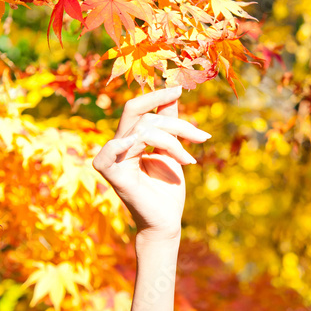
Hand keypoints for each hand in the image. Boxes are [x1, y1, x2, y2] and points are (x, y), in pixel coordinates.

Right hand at [92, 86, 210, 243]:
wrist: (167, 221)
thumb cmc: (168, 189)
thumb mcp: (172, 149)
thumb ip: (168, 122)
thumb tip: (173, 91)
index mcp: (130, 139)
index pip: (138, 108)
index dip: (156, 96)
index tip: (180, 88)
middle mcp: (119, 146)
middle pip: (143, 117)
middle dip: (174, 123)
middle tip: (200, 136)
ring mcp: (113, 160)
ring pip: (142, 130)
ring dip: (173, 142)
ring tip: (189, 161)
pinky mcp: (112, 175)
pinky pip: (111, 151)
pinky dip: (124, 144)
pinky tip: (143, 146)